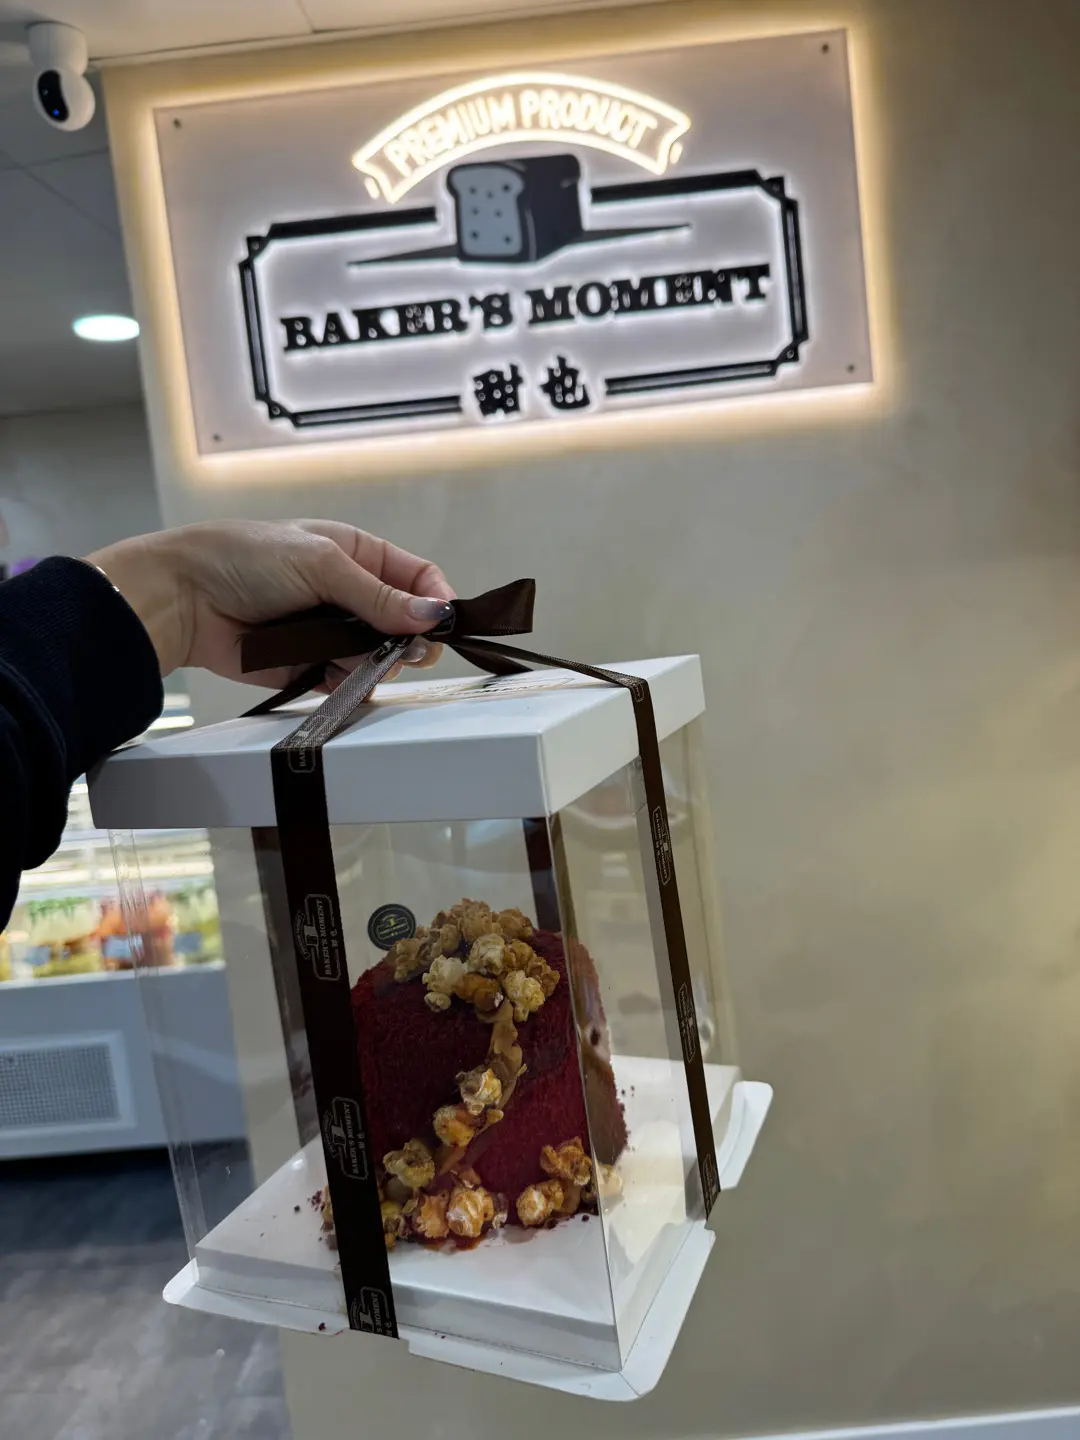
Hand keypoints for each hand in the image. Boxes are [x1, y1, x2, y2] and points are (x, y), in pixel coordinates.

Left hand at [87, 520, 455, 688]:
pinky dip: (346, 682)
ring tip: (350, 657)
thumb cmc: (243, 558)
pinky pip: (346, 680)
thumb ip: (378, 596)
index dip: (434, 601)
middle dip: (408, 639)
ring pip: (378, 656)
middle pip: (403, 623)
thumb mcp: (321, 564)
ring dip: (374, 661)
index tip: (441, 624)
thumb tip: (431, 615)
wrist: (184, 598)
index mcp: (356, 554)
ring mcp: (329, 631)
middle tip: (406, 651)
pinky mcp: (309, 665)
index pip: (416, 578)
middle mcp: (347, 593)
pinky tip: (330, 673)